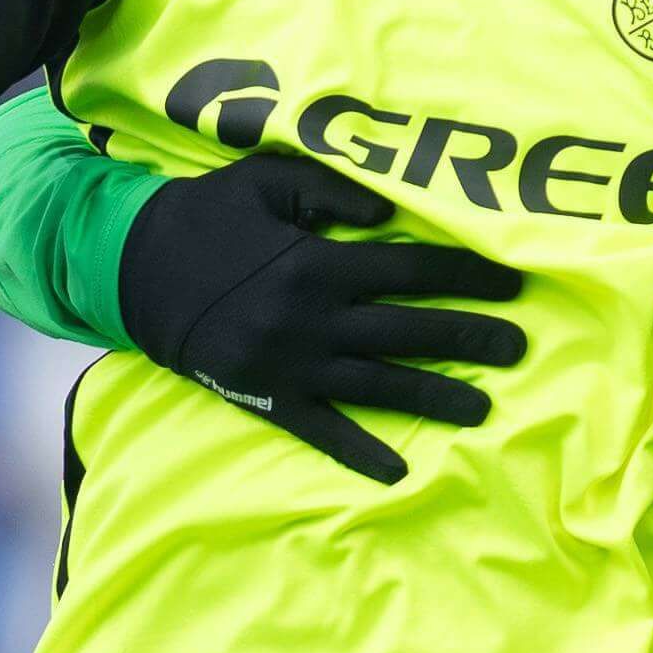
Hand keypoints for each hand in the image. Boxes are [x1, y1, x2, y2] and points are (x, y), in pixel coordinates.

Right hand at [112, 151, 525, 483]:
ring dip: (435, 396)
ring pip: (380, 385)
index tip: (512, 284)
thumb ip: (331, 193)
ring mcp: (292, 364)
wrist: (132, 271)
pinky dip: (360, 453)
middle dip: (470, 338)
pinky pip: (322, 432)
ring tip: (483, 408)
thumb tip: (392, 215)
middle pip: (409, 330)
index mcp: (317, 262)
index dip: (467, 277)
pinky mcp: (268, 396)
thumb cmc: (206, 217)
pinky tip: (398, 470)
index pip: (412, 270)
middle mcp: (312, 318)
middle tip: (519, 347)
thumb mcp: (264, 181)